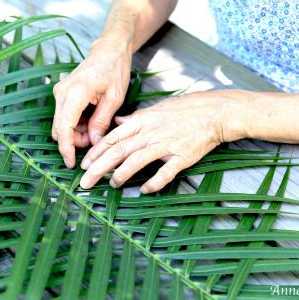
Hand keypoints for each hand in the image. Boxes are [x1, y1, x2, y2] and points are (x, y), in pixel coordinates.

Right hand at [52, 36, 131, 167]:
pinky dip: (77, 124)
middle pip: (60, 129)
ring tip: (97, 128)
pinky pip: (65, 116)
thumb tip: (93, 142)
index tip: (71, 163)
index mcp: (75, 93)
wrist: (109, 50)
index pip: (64, 128)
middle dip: (74, 142)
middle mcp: (62, 92)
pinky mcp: (63, 93)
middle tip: (95, 142)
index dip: (66, 149)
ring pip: (62, 124)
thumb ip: (101, 121)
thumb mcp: (114, 99)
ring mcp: (60, 92)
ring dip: (77, 133)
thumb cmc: (115, 70)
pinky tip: (92, 121)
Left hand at [78, 91, 227, 192]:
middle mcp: (150, 133)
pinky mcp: (182, 157)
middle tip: (85, 182)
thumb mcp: (156, 109)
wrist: (215, 112)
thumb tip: (118, 122)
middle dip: (98, 167)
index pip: (112, 138)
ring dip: (120, 175)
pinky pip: (164, 172)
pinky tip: (144, 190)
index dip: (96, 153)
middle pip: (118, 151)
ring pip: (136, 161)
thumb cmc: (186, 109)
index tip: (84, 165)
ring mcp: (166, 145)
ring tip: (111, 185)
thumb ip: (135, 119)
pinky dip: (153, 183)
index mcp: (142, 121)